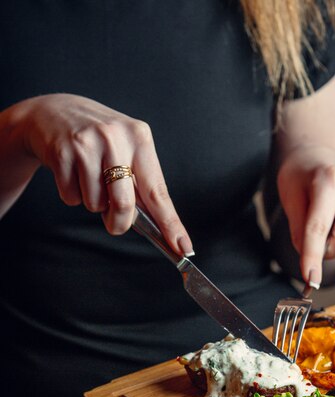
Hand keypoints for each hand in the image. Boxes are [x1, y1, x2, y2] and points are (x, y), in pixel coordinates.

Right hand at [16, 94, 192, 253]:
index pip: (158, 191)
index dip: (170, 224)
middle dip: (119, 223)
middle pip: (124, 204)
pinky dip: (73, 195)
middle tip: (115, 224)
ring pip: (95, 204)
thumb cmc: (98, 138)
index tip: (182, 247)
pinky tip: (72, 174)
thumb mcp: (126, 149)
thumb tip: (156, 225)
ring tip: (89, 180)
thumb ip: (140, 183)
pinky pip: (71, 197)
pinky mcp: (62, 152)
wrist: (52, 112)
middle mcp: (115, 138)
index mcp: (140, 138)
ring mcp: (87, 144)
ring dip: (93, 204)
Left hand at [277, 145, 334, 286]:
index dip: (313, 258)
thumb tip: (313, 265)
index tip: (311, 282)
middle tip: (314, 222)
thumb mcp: (290, 200)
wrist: (318, 155)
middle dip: (327, 247)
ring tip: (329, 211)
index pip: (318, 229)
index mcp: (329, 181)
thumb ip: (301, 233)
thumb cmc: (299, 178)